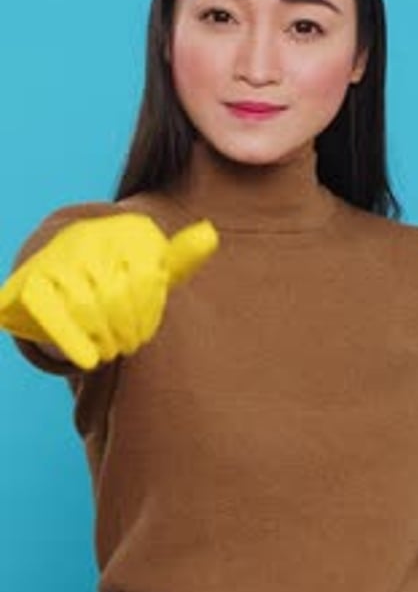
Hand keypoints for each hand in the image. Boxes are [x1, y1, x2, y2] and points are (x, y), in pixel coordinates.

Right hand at [0, 213, 218, 369]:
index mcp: (129, 230)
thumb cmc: (118, 267)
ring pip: (89, 307)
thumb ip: (180, 258)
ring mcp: (62, 255)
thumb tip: (209, 236)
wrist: (58, 256)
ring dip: (104, 338)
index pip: (149, 280)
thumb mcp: (151, 259)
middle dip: (127, 330)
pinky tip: (89, 361)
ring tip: (109, 351)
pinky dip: (72, 340)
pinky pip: (55, 313)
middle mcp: (94, 234)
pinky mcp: (34, 279)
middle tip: (127, 347)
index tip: (145, 333)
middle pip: (118, 296)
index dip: (149, 314)